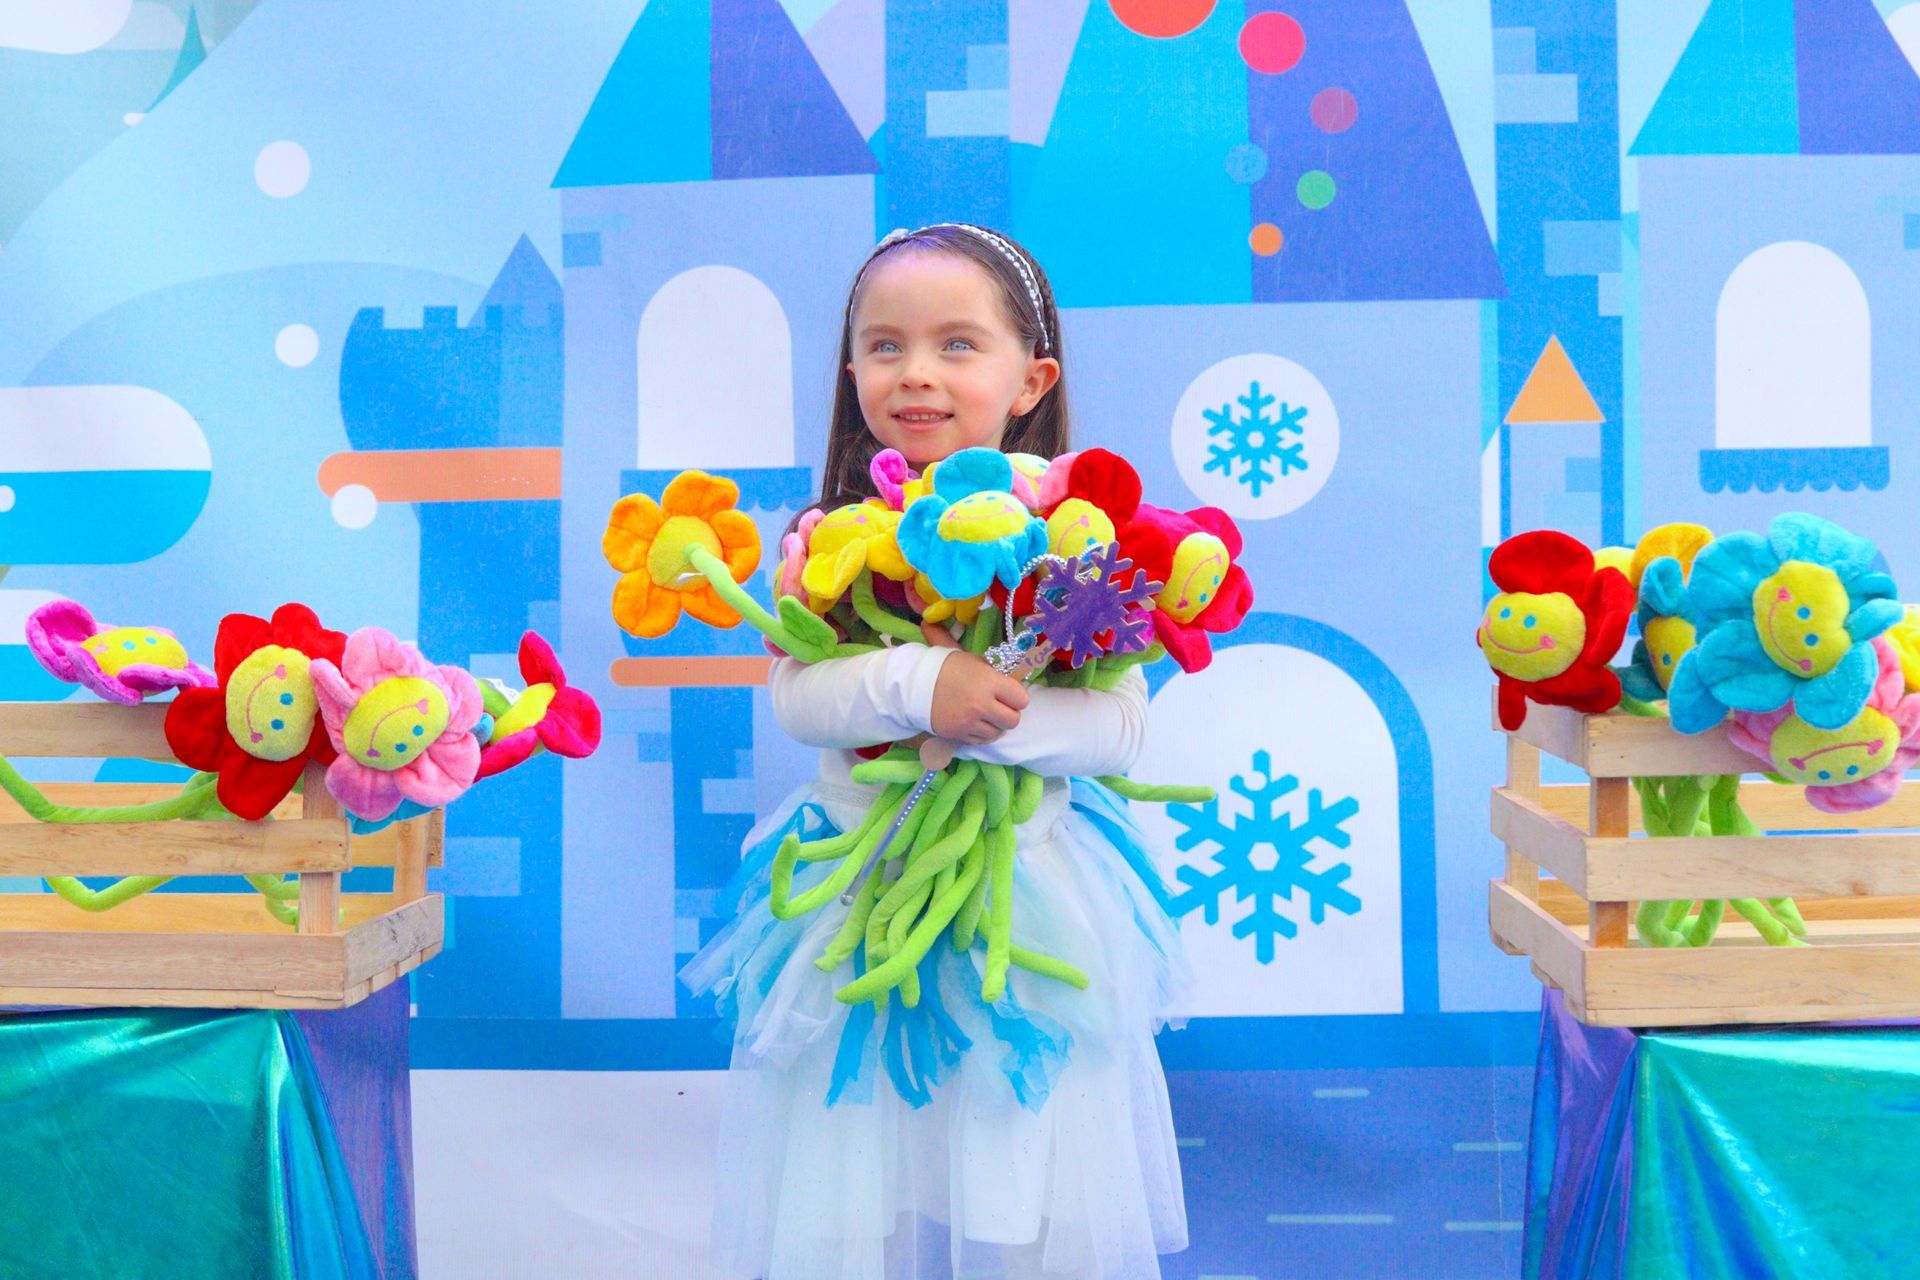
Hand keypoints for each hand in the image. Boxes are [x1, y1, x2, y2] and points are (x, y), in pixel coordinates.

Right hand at [923, 620, 1027, 744]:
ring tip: (985, 715)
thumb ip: (995, 673)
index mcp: (988, 682)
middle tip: (999, 707)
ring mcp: (969, 723)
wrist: (915, 684)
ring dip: (995, 725)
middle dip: (1009, 714)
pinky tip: (975, 723)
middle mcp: (981, 705)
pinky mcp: (958, 736)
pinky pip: (981, 741)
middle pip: (1013, 721)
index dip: (1017, 697)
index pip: (1021, 699)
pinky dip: (981, 734)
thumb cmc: (947, 668)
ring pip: (998, 733)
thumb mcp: (973, 661)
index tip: (1009, 695)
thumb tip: (1011, 684)